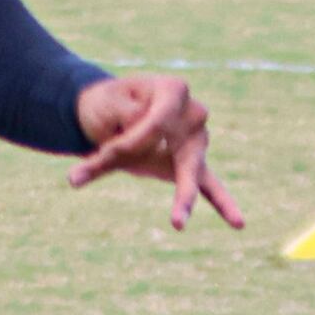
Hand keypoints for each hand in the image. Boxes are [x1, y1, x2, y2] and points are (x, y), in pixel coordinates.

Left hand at [68, 72, 238, 233]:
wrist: (117, 110)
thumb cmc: (112, 106)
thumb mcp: (104, 113)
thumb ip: (100, 147)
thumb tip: (75, 180)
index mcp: (174, 91)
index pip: (158, 122)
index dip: (134, 139)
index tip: (109, 153)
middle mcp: (193, 115)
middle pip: (182, 147)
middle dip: (162, 165)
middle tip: (146, 173)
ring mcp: (197, 143)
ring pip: (194, 172)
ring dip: (182, 197)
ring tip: (176, 223)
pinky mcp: (194, 165)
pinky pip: (211, 187)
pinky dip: (223, 205)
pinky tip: (238, 223)